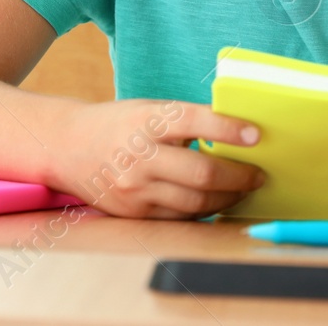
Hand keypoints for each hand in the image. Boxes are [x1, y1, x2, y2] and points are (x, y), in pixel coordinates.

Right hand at [50, 98, 265, 218]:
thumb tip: (238, 132)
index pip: (195, 121)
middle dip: (240, 176)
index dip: (229, 128)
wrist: (68, 147)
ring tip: (244, 189)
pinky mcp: (134, 213)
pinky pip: (181, 216)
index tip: (256, 135)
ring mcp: (136, 188)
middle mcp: (140, 156)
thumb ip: (186, 120)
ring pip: (197, 201)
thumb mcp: (149, 110)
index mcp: (146, 121)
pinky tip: (217, 200)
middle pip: (202, 173)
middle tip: (259, 174)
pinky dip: (205, 209)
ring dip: (229, 197)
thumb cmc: (119, 124)